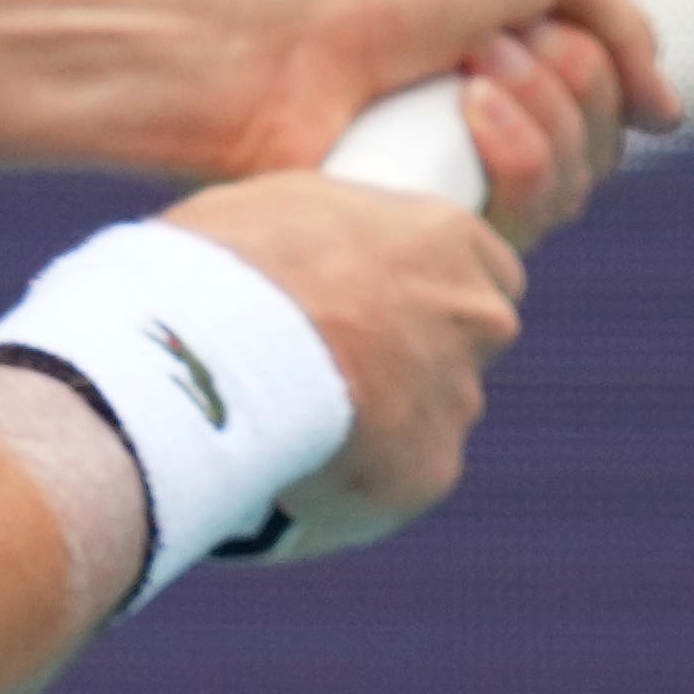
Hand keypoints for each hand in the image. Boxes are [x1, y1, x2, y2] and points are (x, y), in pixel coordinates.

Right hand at [158, 171, 524, 555]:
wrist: (209, 351)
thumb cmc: (224, 263)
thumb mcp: (274, 209)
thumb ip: (325, 236)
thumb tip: (305, 258)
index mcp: (445, 236)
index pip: (483, 269)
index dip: (432, 291)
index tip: (385, 307)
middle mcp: (474, 316)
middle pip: (467, 346)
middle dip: (417, 360)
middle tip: (337, 369)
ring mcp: (457, 398)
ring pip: (430, 418)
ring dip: (382, 424)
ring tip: (296, 426)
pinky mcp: (428, 474)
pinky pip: (396, 482)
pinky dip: (355, 484)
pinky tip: (294, 472)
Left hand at [208, 0, 682, 239]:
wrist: (277, 32)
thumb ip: (618, 15)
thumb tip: (662, 101)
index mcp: (504, 37)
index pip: (609, 87)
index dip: (610, 64)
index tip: (571, 29)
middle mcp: (485, 108)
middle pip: (606, 137)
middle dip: (575, 77)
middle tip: (493, 35)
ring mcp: (458, 170)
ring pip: (577, 185)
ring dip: (541, 111)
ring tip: (462, 69)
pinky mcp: (431, 225)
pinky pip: (527, 225)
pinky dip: (512, 160)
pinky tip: (456, 121)